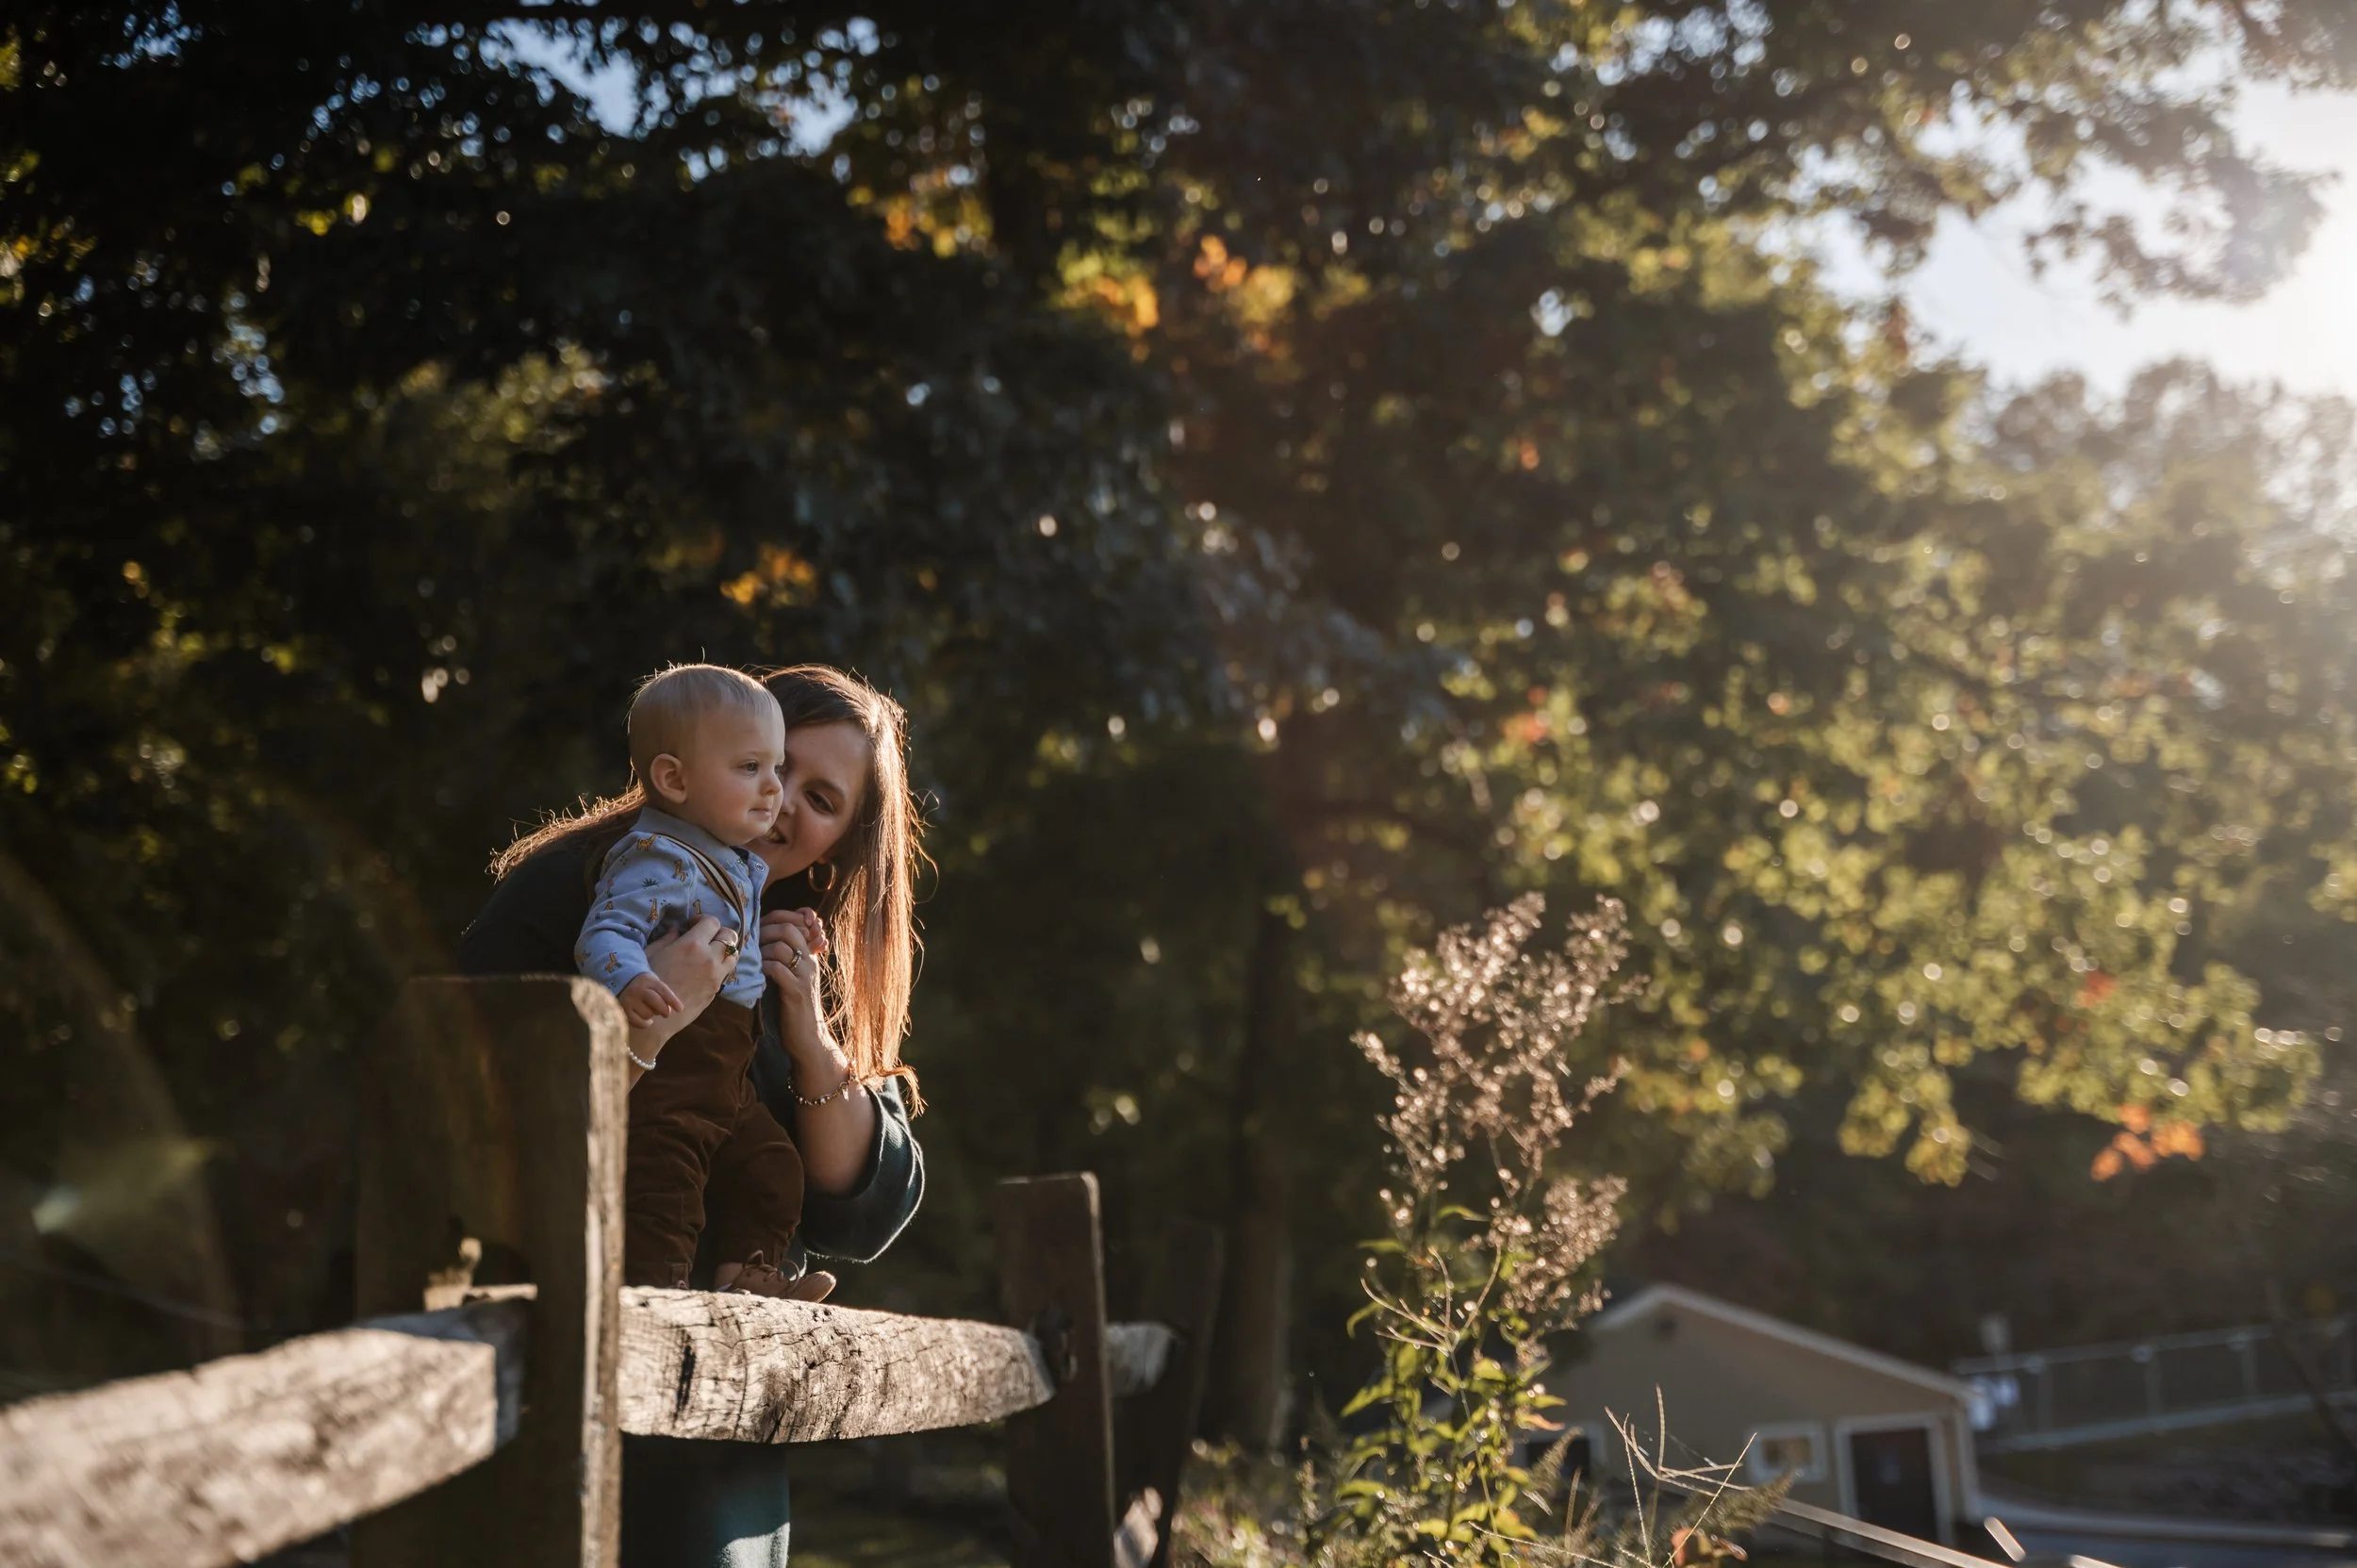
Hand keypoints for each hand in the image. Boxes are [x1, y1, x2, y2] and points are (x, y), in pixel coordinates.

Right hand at [618, 972, 682, 1026]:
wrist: (620, 982)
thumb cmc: (643, 985)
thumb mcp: (653, 982)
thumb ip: (662, 993)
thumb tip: (671, 1008)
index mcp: (648, 980)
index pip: (663, 990)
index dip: (673, 1001)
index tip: (680, 1009)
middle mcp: (638, 990)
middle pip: (656, 1002)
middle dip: (664, 1010)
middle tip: (666, 1013)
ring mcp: (629, 1000)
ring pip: (647, 1013)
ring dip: (652, 1015)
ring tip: (650, 1011)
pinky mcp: (623, 1010)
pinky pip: (638, 1022)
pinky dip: (645, 1024)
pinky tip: (647, 1021)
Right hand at [646, 915, 731, 1014]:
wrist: (656, 1016)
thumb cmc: (648, 983)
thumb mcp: (652, 953)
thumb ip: (668, 938)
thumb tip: (678, 930)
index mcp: (692, 945)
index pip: (712, 922)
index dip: (703, 920)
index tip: (693, 924)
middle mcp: (709, 958)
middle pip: (729, 936)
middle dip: (719, 932)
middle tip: (707, 936)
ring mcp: (716, 975)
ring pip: (733, 954)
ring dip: (725, 949)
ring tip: (711, 952)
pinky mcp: (716, 989)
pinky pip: (727, 971)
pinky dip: (722, 965)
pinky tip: (707, 967)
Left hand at [760, 908, 831, 1059]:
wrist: (809, 1037)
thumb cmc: (795, 1008)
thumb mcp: (793, 978)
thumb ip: (784, 959)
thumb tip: (762, 941)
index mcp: (809, 955)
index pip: (796, 921)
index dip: (775, 917)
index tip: (757, 926)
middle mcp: (809, 962)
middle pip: (788, 929)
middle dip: (764, 931)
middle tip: (750, 943)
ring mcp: (804, 976)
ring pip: (781, 947)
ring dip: (760, 951)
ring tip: (752, 961)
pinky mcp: (796, 992)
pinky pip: (777, 969)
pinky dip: (763, 968)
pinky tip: (756, 974)